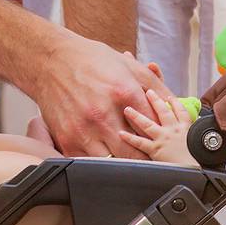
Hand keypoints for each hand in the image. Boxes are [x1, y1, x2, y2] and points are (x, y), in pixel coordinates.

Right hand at [30, 34, 166, 159]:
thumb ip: (155, 86)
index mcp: (124, 93)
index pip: (153, 127)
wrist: (51, 61)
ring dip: (124, 161)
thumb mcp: (128, 65)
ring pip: (114, 162)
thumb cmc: (91, 61)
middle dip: (147, 154)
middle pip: (137, 151)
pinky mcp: (68, 140)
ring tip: (129, 155)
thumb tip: (175, 103)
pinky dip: (101, 161)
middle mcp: (104, 114)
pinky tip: (105, 152)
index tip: (164, 141)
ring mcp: (84, 130)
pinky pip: (91, 163)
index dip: (162, 135)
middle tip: (151, 155)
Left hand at [120, 90, 195, 165]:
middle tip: (149, 92)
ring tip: (128, 109)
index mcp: (186, 129)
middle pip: (163, 112)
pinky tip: (122, 133)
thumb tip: (195, 140)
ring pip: (147, 124)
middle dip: (155, 100)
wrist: (194, 169)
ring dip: (136, 116)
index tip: (170, 98)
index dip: (175, 103)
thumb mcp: (199, 145)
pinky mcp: (155, 149)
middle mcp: (173, 130)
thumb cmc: (198, 160)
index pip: (181, 112)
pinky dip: (129, 138)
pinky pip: (140, 142)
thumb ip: (194, 139)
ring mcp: (163, 138)